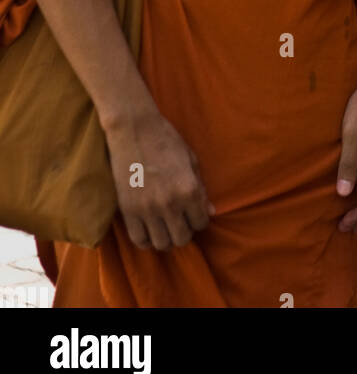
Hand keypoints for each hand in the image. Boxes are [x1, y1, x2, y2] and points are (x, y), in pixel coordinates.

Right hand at [104, 110, 214, 249]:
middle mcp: (170, 203)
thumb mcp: (191, 160)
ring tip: (165, 226)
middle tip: (180, 221)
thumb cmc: (166, 140)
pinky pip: (139, 240)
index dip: (199, 219)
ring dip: (166, 238)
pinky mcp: (128, 210)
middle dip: (184, 232)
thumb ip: (201, 188)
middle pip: (182, 239)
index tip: (194, 213)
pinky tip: (149, 228)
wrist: (134, 129)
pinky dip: (146, 239)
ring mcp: (147, 209)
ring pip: (161, 244)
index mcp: (189, 189)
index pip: (201, 223)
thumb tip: (211, 212)